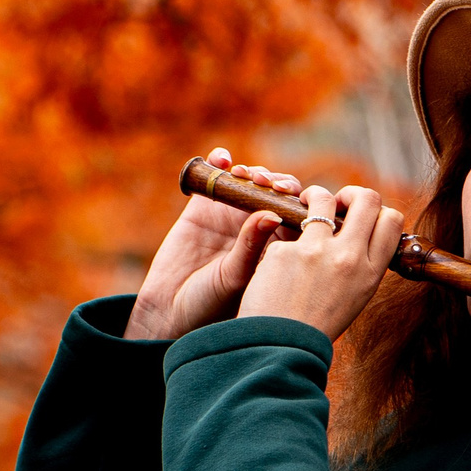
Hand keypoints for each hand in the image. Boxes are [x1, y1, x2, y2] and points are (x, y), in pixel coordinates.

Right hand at [126, 149, 304, 339]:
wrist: (169, 311)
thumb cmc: (212, 305)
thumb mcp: (236, 277)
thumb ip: (252, 246)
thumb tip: (273, 213)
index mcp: (278, 248)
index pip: (299, 217)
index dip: (300, 202)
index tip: (294, 197)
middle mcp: (258, 228)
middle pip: (278, 193)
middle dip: (278, 183)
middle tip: (269, 184)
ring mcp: (231, 215)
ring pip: (250, 181)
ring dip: (253, 171)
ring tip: (245, 175)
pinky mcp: (203, 206)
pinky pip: (216, 175)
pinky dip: (220, 161)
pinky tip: (222, 158)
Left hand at [237, 183, 406, 340]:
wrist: (281, 349)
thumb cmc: (316, 325)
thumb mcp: (353, 296)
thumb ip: (359, 264)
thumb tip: (357, 231)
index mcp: (371, 272)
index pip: (392, 219)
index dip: (377, 210)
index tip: (359, 215)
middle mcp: (350, 258)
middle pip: (367, 199)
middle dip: (351, 193)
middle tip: (335, 201)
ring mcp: (317, 252)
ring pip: (322, 198)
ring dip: (313, 196)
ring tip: (302, 205)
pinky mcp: (285, 251)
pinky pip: (285, 230)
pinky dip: (281, 239)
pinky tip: (275, 261)